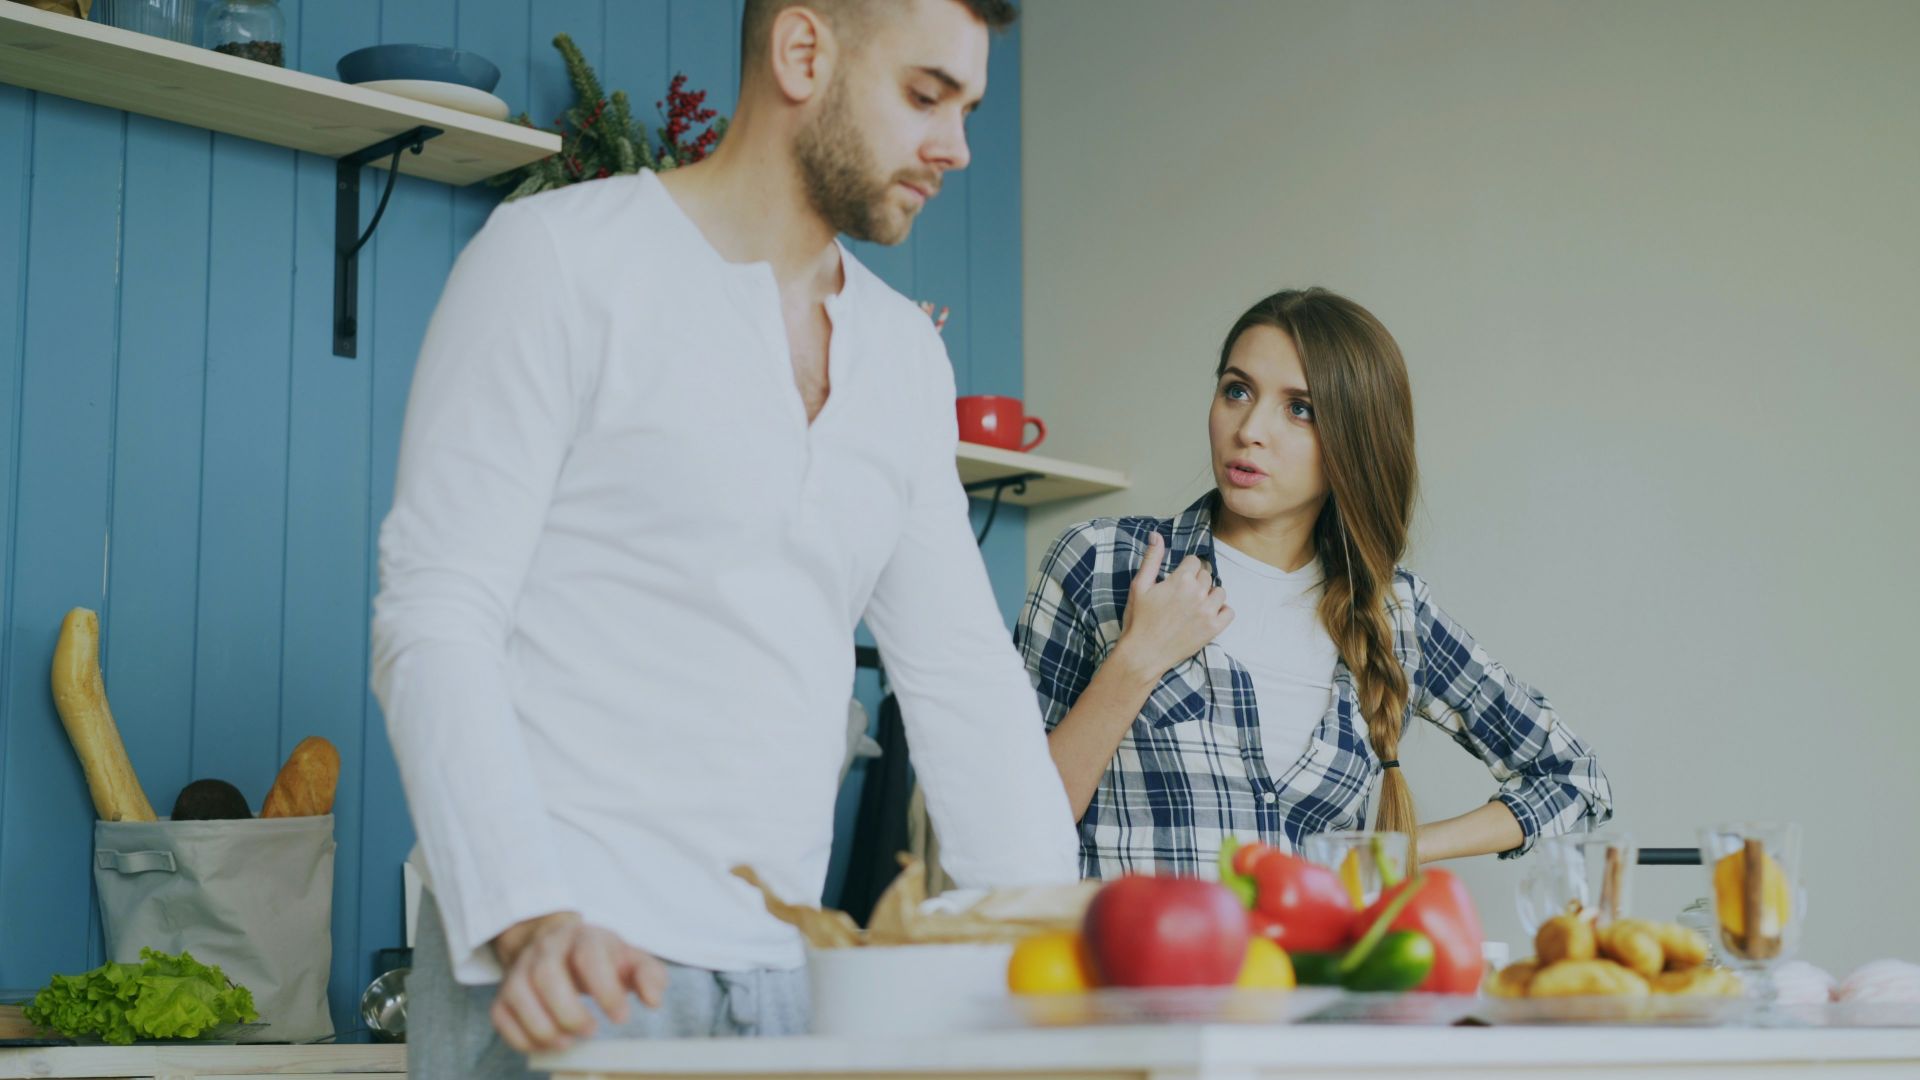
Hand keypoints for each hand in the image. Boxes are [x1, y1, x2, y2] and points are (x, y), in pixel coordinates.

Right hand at [489, 911, 669, 1053]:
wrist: (554, 944)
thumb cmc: (598, 957)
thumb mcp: (629, 958)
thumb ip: (649, 975)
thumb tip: (653, 1000)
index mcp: (582, 937)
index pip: (589, 956)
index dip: (605, 990)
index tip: (620, 1018)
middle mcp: (546, 948)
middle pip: (546, 975)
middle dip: (569, 1011)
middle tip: (591, 1031)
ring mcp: (520, 969)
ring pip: (519, 995)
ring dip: (543, 1027)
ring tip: (568, 1042)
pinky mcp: (503, 993)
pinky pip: (501, 1017)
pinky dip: (522, 1038)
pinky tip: (547, 1044)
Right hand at [1114, 532, 1232, 678]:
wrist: (1143, 654)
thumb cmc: (1138, 620)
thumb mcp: (1139, 585)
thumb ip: (1151, 558)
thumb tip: (1156, 534)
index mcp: (1181, 580)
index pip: (1195, 561)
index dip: (1185, 569)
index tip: (1176, 580)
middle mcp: (1198, 593)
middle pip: (1207, 575)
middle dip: (1196, 581)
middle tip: (1181, 596)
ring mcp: (1208, 612)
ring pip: (1219, 591)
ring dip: (1209, 595)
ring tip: (1193, 605)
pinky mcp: (1214, 629)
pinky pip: (1229, 611)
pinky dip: (1221, 611)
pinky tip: (1206, 615)